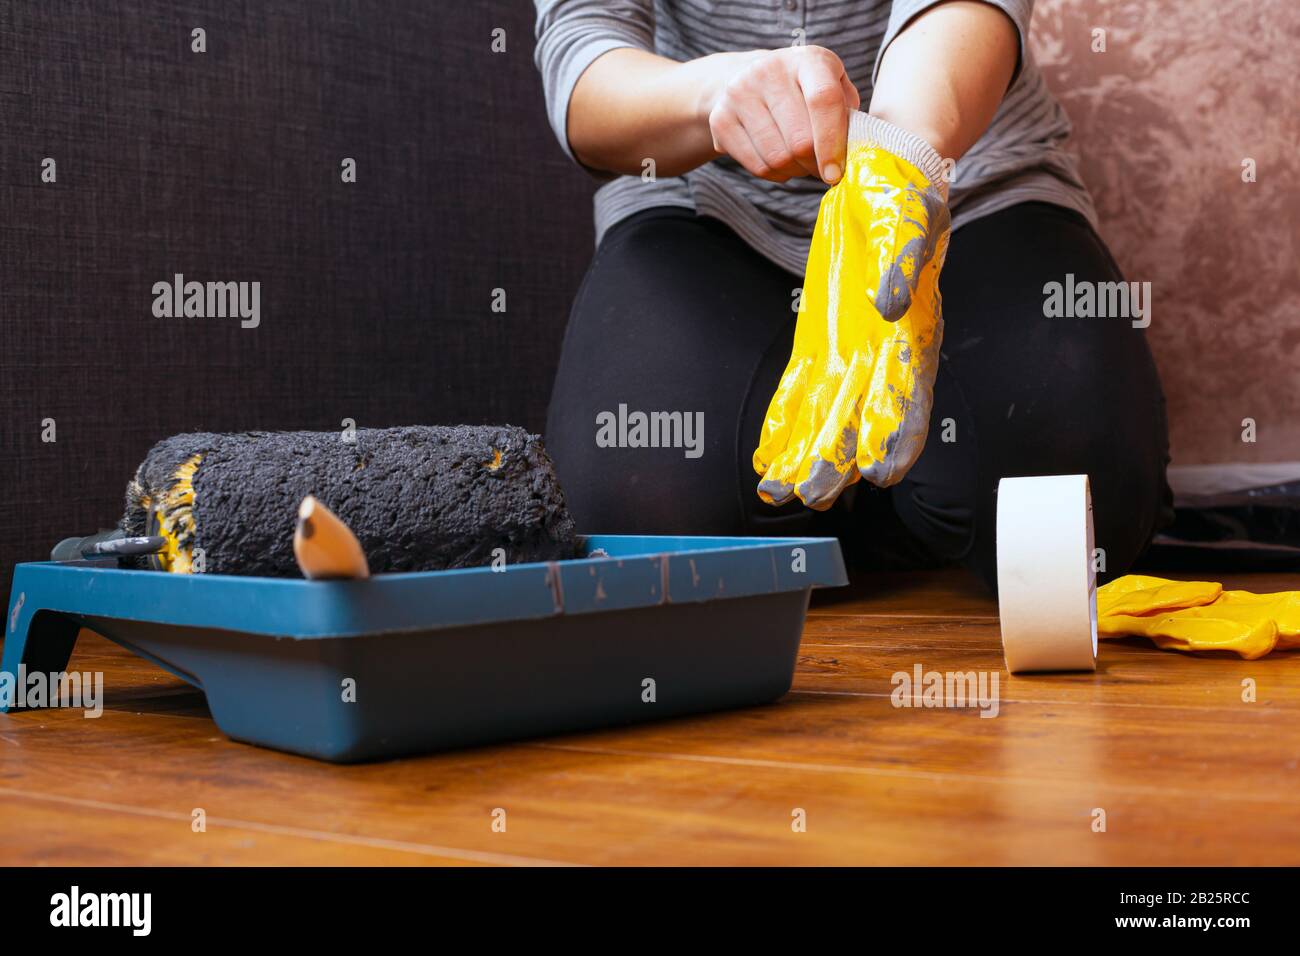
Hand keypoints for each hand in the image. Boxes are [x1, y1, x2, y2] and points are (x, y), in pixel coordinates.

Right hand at [700, 46, 860, 184]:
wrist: (744, 78)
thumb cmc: (801, 89)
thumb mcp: (830, 85)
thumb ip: (847, 111)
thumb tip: (856, 150)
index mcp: (807, 60)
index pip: (823, 101)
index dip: (832, 142)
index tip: (835, 173)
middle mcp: (770, 71)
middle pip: (799, 140)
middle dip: (815, 166)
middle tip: (823, 171)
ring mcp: (740, 94)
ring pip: (777, 158)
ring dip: (795, 172)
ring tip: (802, 164)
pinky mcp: (721, 119)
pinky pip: (757, 166)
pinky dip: (776, 175)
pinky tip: (782, 164)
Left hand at [753, 113, 950, 509]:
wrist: (880, 174)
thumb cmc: (904, 196)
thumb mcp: (908, 221)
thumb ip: (903, 265)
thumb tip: (891, 307)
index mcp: (915, 334)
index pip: (910, 399)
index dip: (896, 438)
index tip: (879, 474)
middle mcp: (884, 355)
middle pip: (862, 421)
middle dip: (837, 461)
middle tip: (811, 495)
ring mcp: (850, 353)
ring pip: (827, 418)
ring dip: (804, 455)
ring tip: (777, 492)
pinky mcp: (820, 342)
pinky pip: (800, 393)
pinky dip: (784, 425)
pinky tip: (767, 459)